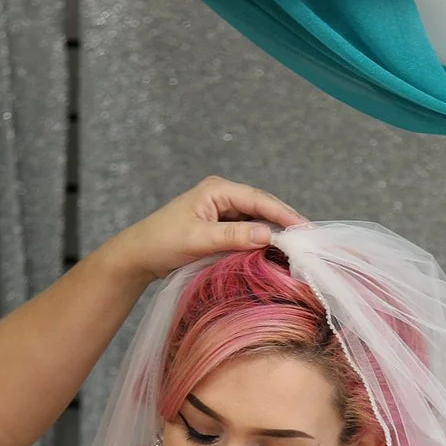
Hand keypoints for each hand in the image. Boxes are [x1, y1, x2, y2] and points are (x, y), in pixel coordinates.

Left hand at [105, 178, 306, 282]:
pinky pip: (246, 232)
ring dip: (273, 233)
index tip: (305, 229)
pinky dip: (259, 242)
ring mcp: (221, 212)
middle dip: (283, 223)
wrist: (138, 255)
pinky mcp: (219, 228)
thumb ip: (234, 236)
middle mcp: (222, 196)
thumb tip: (268, 235)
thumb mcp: (199, 240)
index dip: (284, 214)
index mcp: (218, 190)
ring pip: (255, 221)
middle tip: (308, 241)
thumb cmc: (162, 242)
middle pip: (261, 208)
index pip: (259, 200)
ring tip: (295, 248)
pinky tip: (272, 253)